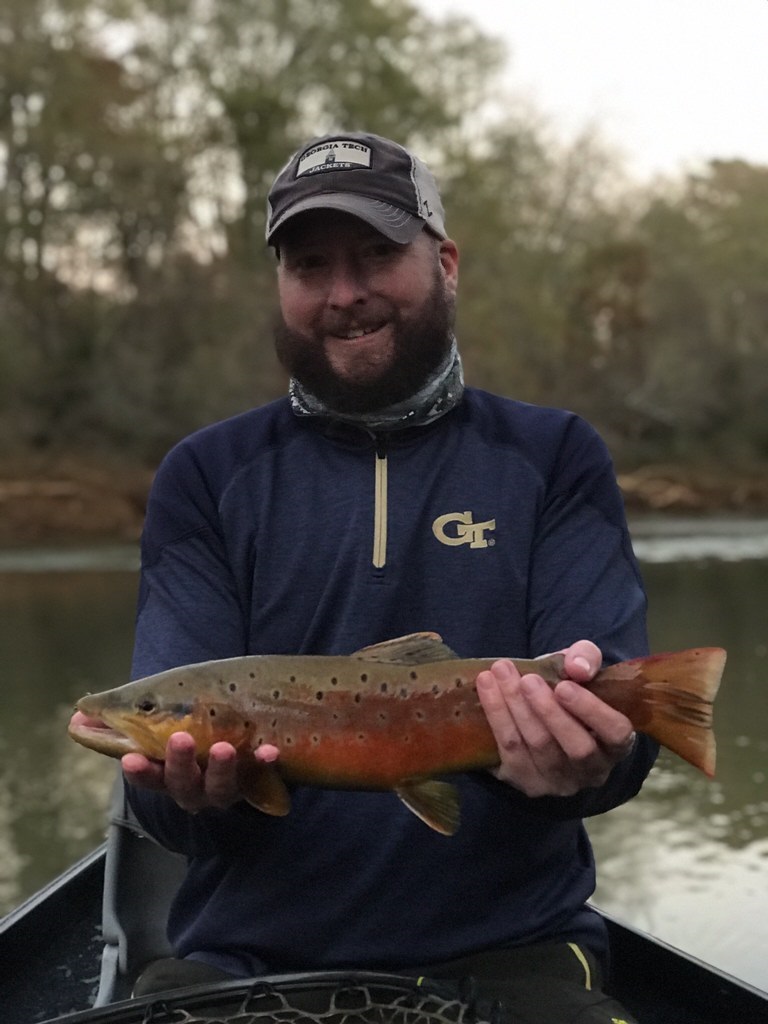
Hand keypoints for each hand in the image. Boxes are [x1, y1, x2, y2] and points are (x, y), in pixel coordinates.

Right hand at [121, 733, 279, 813]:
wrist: (240, 750)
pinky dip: (264, 763)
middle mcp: (193, 787)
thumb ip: (127, 718)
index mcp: (167, 772)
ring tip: (223, 747)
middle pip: (181, 783)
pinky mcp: (255, 781)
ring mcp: (224, 788)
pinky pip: (262, 776)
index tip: (131, 758)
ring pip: (219, 787)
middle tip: (180, 739)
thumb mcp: (162, 723)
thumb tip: (79, 712)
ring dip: (220, 768)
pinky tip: (269, 749)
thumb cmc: (191, 732)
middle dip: (179, 763)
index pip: (148, 775)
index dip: (140, 770)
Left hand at [475, 641, 636, 796]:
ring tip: (500, 673)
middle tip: (527, 680)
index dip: (591, 711)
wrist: (537, 711)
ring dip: (516, 707)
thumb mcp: (582, 668)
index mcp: (616, 744)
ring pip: (537, 746)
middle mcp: (592, 770)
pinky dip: (496, 715)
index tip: (564, 686)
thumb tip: (576, 667)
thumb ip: (585, 659)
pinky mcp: (526, 781)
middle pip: (576, 748)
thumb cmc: (569, 690)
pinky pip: (509, 750)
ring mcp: (559, 781)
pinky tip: (487, 686)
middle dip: (548, 711)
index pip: (616, 734)